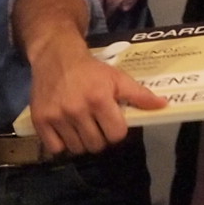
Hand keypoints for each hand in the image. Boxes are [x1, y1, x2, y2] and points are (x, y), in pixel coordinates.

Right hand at [25, 32, 165, 157]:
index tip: (111, 122)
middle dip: (99, 137)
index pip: (116, 135)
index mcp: (99, 98)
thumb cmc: (90, 69)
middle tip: (95, 124)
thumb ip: (140, 95)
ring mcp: (57, 116)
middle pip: (96, 145)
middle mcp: (77, 109)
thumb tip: (163, 106)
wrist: (56, 56)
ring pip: (77, 149)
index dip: (116, 130)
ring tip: (80, 126)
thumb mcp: (117, 78)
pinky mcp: (40, 120)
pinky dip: (61, 144)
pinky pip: (55, 148)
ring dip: (81, 141)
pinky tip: (65, 130)